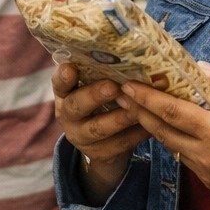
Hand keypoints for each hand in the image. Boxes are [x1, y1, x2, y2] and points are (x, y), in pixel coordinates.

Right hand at [53, 63, 149, 181]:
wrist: (103, 143)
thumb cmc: (104, 102)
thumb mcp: (98, 87)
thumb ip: (108, 74)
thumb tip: (138, 55)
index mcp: (66, 93)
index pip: (60, 83)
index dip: (63, 77)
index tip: (71, 69)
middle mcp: (68, 114)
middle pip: (76, 106)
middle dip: (95, 96)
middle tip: (113, 86)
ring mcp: (81, 136)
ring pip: (97, 128)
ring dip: (118, 118)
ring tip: (137, 108)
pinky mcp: (98, 153)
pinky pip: (118, 145)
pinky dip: (135, 135)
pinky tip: (150, 126)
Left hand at [118, 63, 209, 209]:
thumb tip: (199, 67)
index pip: (171, 112)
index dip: (145, 98)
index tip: (126, 85)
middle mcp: (205, 155)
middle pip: (161, 132)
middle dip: (137, 112)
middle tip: (118, 94)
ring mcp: (206, 172)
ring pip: (172, 146)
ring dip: (154, 128)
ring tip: (138, 109)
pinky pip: (186, 159)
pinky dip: (176, 142)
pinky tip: (172, 130)